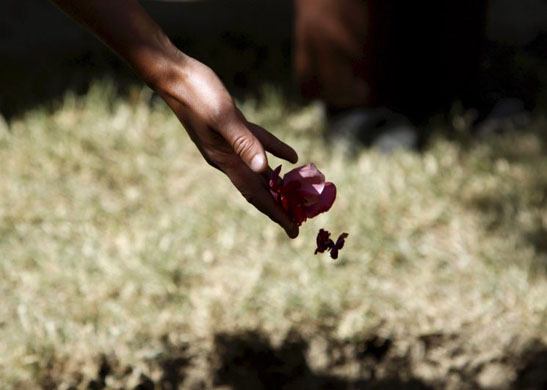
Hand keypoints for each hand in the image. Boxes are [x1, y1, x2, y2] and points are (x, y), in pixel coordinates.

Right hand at [155, 56, 299, 237]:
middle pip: (259, 189)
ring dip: (278, 185)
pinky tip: (291, 156)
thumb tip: (264, 169)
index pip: (256, 194)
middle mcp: (227, 158)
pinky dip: (275, 152)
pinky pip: (258, 145)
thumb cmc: (197, 93)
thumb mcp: (222, 117)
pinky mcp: (231, 128)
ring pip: (260, 171)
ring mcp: (228, 144)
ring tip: (296, 197)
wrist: (174, 75)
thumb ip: (244, 142)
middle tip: (298, 222)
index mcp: (226, 159)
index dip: (276, 213)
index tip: (292, 232)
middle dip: (279, 206)